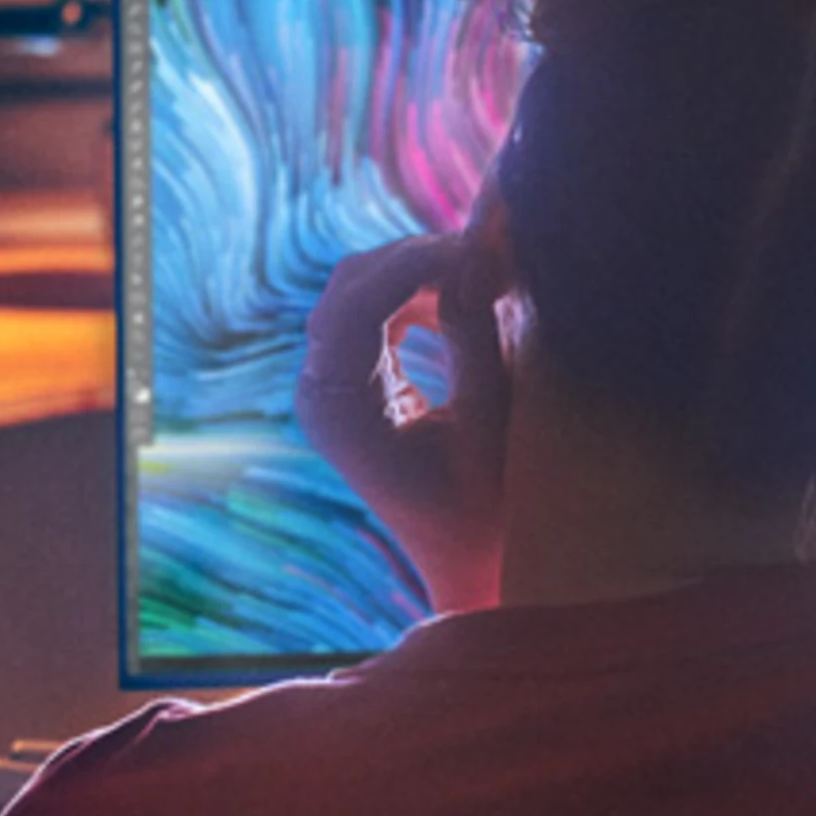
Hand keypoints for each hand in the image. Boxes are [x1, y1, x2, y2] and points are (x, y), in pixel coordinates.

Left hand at [293, 204, 516, 614]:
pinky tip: (468, 296)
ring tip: (492, 273)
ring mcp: (331, 387)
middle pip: (352, 283)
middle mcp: (320, 392)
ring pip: (361, 289)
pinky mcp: (354, 384)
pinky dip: (418, 294)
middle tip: (495, 254)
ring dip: (422, 272)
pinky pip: (374, 313)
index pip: (359, 300)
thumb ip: (475, 334)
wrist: (473, 566)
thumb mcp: (490, 418)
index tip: (484, 248)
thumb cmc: (489, 508)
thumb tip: (475, 255)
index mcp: (339, 408)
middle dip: (421, 258)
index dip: (420, 261)